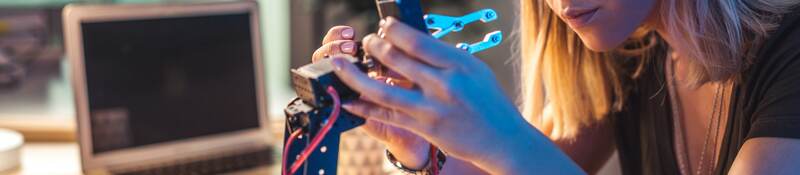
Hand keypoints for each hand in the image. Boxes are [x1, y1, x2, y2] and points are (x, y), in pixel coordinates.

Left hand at [330, 18, 550, 172]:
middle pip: (397, 59)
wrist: (502, 139)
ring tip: (341, 65)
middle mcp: (444, 84)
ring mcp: (432, 108)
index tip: (384, 27)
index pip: (417, 42)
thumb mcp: (473, 70)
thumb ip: (444, 58)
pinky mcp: (424, 128)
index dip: (394, 32)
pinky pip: (387, 115)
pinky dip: (365, 107)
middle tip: (367, 41)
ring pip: (383, 89)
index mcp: (458, 64)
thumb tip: (411, 44)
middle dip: (374, 46)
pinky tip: (349, 100)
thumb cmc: (488, 102)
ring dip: (356, 75)